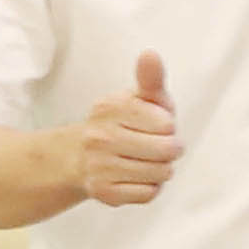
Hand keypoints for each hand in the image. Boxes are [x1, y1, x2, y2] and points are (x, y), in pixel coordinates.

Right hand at [68, 52, 179, 209]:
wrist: (79, 156)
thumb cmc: (125, 123)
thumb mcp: (140, 98)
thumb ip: (150, 78)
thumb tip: (150, 54)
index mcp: (110, 107)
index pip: (167, 124)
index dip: (166, 126)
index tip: (152, 124)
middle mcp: (99, 137)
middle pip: (169, 150)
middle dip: (169, 148)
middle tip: (151, 144)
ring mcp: (98, 166)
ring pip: (162, 173)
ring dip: (161, 169)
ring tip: (142, 160)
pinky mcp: (103, 192)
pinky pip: (149, 194)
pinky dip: (149, 187)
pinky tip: (132, 177)